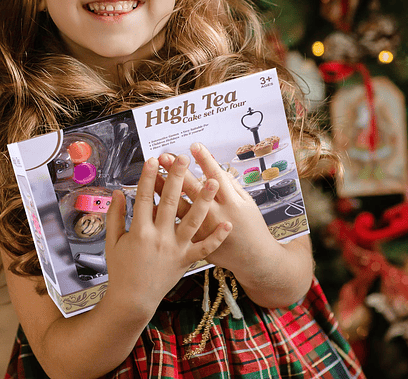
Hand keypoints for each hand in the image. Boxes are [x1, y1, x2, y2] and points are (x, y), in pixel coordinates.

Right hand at [104, 154, 231, 314]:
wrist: (132, 301)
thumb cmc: (121, 270)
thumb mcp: (112, 242)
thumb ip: (114, 216)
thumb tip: (118, 192)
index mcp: (139, 231)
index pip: (144, 197)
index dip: (148, 177)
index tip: (154, 159)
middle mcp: (158, 238)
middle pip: (170, 202)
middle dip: (177, 178)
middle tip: (184, 159)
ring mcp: (175, 249)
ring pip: (192, 221)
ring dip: (204, 200)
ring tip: (213, 181)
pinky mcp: (186, 260)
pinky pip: (204, 248)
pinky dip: (217, 237)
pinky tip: (228, 225)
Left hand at [157, 143, 274, 276]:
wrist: (255, 260)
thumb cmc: (253, 229)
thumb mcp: (248, 203)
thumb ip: (232, 185)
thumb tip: (216, 169)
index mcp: (231, 202)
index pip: (215, 175)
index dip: (204, 159)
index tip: (194, 146)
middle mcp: (215, 215)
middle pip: (192, 189)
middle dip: (177, 171)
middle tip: (165, 156)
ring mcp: (204, 230)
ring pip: (180, 208)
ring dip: (166, 190)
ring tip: (154, 175)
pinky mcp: (195, 243)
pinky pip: (176, 228)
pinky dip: (164, 217)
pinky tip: (152, 205)